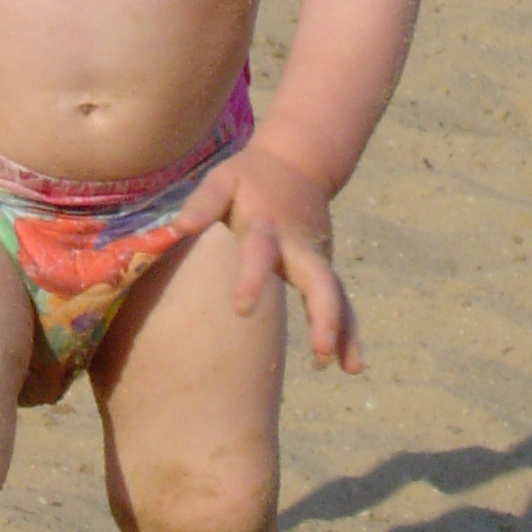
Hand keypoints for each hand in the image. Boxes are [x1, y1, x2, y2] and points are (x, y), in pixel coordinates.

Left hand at [172, 144, 362, 371]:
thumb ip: (203, 203)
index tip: (241, 309)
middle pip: (317, 280)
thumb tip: (179, 227)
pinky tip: (352, 366)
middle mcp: (298, 246)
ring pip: (336, 295)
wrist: (295, 163)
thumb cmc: (248, 178)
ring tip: (348, 368)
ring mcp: (316, 258)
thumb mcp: (223, 180)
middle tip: (321, 349)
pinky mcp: (324, 268)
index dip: (251, 279)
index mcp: (267, 226)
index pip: (259, 253)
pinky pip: (341, 301)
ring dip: (342, 330)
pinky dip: (349, 331)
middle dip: (323, 315)